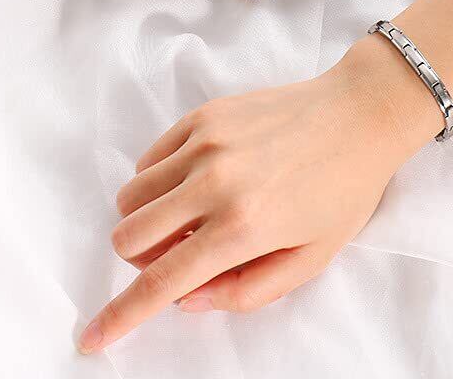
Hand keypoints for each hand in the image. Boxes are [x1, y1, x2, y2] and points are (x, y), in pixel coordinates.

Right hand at [78, 37, 440, 353]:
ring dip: (146, 221)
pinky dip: (157, 183)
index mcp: (244, 227)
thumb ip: (248, 290)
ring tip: (191, 217)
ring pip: (129, 198)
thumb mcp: (312, 258)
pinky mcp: (202, 116)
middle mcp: (214, 183)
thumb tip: (188, 300)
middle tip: (181, 254)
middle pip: (128, 238)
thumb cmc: (344, 189)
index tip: (91, 337)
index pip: (163, 282)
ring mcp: (204, 144)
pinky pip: (147, 160)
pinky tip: (196, 183)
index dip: (120, 317)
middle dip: (141, 261)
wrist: (361, 115)